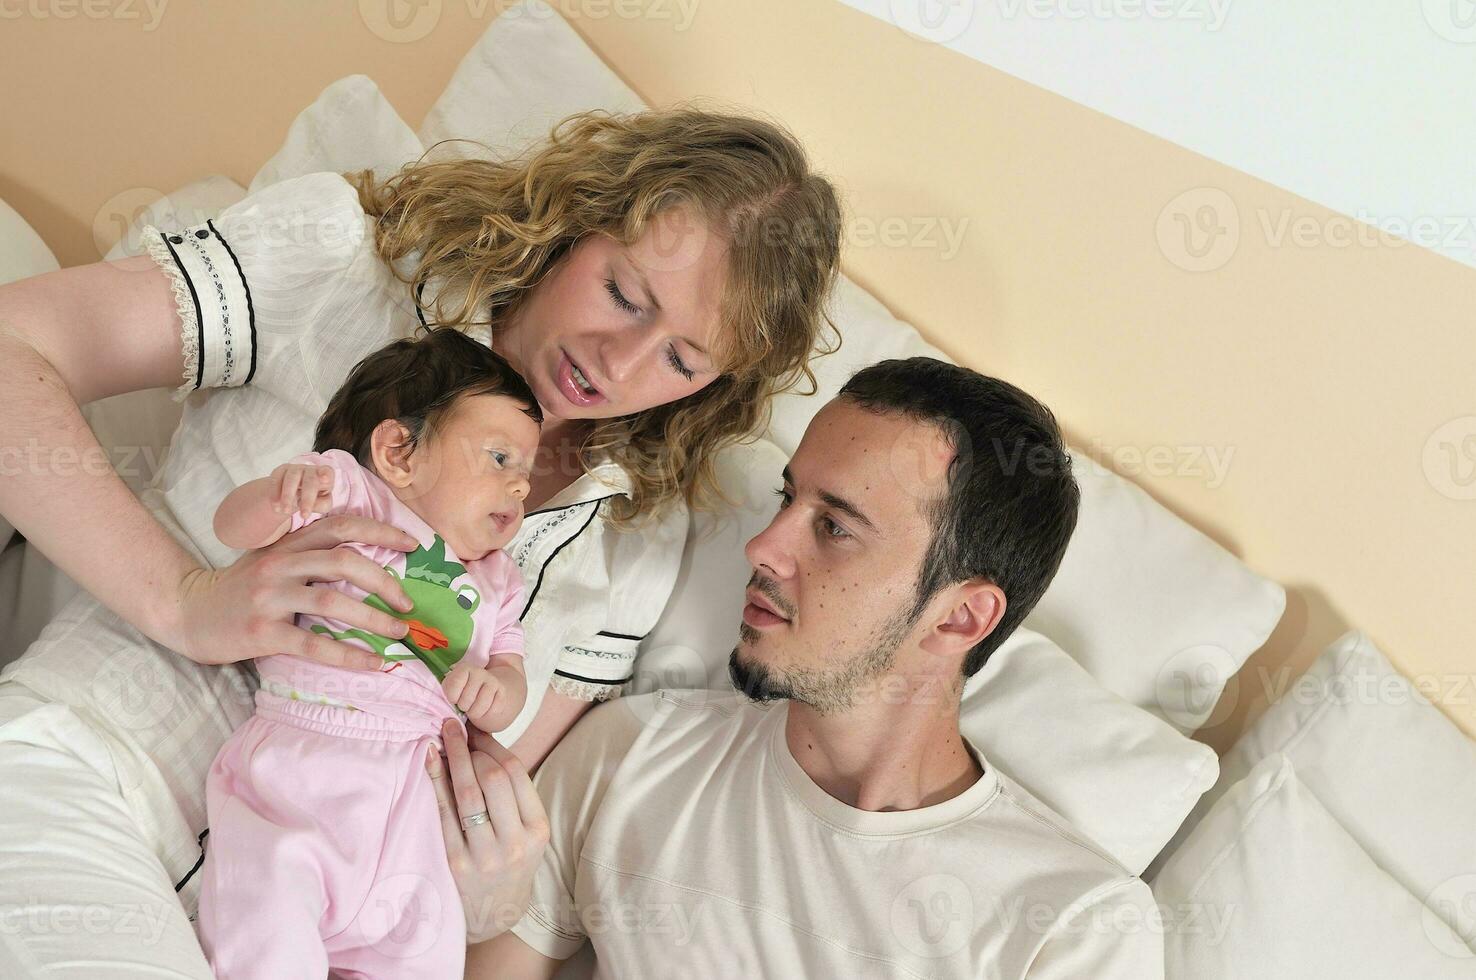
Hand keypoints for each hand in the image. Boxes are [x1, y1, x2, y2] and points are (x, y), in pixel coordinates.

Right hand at [174, 515, 417, 668]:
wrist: (187, 611)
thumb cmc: (239, 588)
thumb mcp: (272, 560)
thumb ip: (308, 554)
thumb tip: (367, 563)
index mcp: (287, 545)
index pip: (340, 527)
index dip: (379, 531)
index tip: (412, 545)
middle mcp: (280, 565)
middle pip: (343, 562)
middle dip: (384, 582)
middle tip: (408, 603)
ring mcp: (269, 598)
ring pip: (332, 601)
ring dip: (374, 619)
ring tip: (400, 633)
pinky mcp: (261, 632)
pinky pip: (313, 644)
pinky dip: (348, 655)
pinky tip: (373, 664)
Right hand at [270, 462, 334, 519]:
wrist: (293, 496)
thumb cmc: (313, 499)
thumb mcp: (321, 505)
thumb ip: (323, 504)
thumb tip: (314, 504)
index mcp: (325, 476)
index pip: (328, 471)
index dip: (326, 474)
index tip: (325, 480)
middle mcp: (310, 470)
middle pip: (310, 480)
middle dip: (307, 498)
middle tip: (304, 516)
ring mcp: (294, 469)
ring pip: (292, 479)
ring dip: (288, 496)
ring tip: (285, 511)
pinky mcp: (280, 471)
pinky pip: (277, 480)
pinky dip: (275, 493)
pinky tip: (276, 506)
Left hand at [427, 719, 549, 943]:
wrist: (495, 916)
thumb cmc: (511, 864)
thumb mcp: (528, 833)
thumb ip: (513, 795)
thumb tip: (483, 743)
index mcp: (537, 829)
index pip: (515, 774)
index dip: (492, 745)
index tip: (476, 730)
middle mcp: (514, 842)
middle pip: (491, 779)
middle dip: (470, 747)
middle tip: (455, 728)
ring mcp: (484, 854)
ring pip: (467, 793)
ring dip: (452, 757)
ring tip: (442, 735)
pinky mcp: (455, 863)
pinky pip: (444, 813)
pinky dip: (435, 781)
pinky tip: (430, 760)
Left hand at [443, 664, 507, 729]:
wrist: (487, 688)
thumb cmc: (464, 691)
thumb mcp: (452, 688)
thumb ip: (446, 692)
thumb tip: (444, 706)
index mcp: (464, 669)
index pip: (453, 686)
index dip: (452, 698)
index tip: (454, 698)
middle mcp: (479, 672)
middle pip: (466, 700)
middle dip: (464, 707)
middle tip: (465, 704)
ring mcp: (493, 682)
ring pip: (479, 707)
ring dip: (474, 713)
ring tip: (473, 708)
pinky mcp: (502, 692)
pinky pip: (492, 710)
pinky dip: (487, 714)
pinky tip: (485, 708)